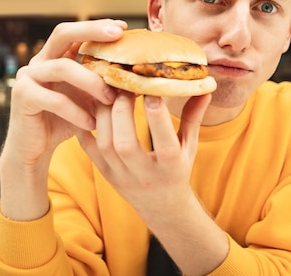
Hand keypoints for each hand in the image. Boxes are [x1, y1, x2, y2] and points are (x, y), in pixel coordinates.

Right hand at [0, 19, 125, 219]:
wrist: (35, 149)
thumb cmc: (65, 121)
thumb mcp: (90, 100)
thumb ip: (105, 85)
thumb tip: (139, 77)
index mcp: (54, 57)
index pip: (75, 32)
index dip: (97, 26)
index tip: (122, 27)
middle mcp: (39, 61)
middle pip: (62, 34)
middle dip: (91, 32)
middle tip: (117, 36)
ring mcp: (27, 77)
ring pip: (62, 68)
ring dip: (91, 81)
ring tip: (111, 98)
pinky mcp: (22, 97)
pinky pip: (53, 99)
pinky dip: (75, 111)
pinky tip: (91, 123)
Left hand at [77, 92, 210, 217]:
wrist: (160, 207)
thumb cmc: (177, 169)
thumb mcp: (189, 146)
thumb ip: (193, 117)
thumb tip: (206, 88)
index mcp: (171, 166)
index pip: (164, 142)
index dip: (157, 116)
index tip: (152, 90)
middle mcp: (144, 174)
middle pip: (126, 144)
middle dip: (123, 110)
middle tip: (124, 84)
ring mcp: (121, 175)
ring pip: (106, 144)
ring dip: (104, 114)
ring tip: (107, 90)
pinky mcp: (104, 173)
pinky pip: (88, 149)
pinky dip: (84, 126)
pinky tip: (88, 104)